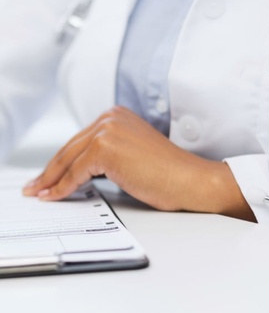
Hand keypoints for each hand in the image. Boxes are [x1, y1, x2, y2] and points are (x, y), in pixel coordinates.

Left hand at [23, 106, 254, 220]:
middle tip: (36, 187)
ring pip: (69, 159)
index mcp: (118, 116)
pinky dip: (63, 187)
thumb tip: (80, 171)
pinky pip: (75, 171)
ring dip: (52, 180)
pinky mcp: (106, 148)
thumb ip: (107, 155)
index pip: (81, 140)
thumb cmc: (167, 173)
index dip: (61, 160)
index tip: (48, 175)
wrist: (189, 179)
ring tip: (40, 193)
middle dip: (51, 170)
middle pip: (71, 148)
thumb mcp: (131, 156)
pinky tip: (54, 196)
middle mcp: (111, 117)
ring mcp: (108, 130)